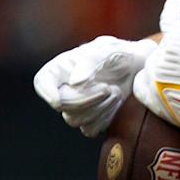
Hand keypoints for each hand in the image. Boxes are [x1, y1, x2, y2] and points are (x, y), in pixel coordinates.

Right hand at [34, 35, 162, 136]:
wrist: (137, 67)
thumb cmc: (118, 54)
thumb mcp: (107, 50)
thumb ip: (90, 63)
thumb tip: (75, 83)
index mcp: (60, 69)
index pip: (43, 82)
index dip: (47, 93)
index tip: (58, 100)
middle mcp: (63, 89)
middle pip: (62, 105)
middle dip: (86, 99)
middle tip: (108, 88)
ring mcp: (76, 107)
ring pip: (75, 120)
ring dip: (99, 108)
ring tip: (115, 91)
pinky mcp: (91, 120)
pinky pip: (90, 129)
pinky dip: (106, 118)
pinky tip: (115, 102)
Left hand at [133, 0, 179, 155]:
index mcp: (176, 48)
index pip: (171, 19)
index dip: (175, 7)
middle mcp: (158, 63)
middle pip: (166, 43)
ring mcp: (150, 82)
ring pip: (156, 60)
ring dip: (170, 58)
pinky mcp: (148, 99)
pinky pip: (146, 79)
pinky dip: (157, 75)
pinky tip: (173, 78)